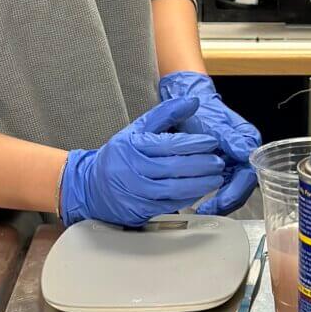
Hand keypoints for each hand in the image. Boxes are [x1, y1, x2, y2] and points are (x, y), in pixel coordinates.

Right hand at [59, 97, 226, 227]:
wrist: (92, 187)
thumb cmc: (119, 156)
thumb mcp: (137, 129)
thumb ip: (165, 114)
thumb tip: (192, 101)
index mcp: (134, 146)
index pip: (169, 144)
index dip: (193, 143)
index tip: (211, 142)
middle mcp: (135, 169)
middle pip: (174, 168)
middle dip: (201, 165)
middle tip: (218, 161)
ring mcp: (138, 192)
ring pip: (174, 189)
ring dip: (199, 184)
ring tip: (216, 177)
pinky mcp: (141, 210)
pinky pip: (169, 205)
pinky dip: (188, 198)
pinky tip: (200, 191)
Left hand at [159, 72, 260, 214]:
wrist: (189, 104)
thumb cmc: (203, 111)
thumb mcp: (214, 124)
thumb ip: (229, 138)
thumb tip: (245, 152)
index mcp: (248, 141)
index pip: (248, 173)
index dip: (235, 191)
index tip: (220, 202)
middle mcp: (245, 152)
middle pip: (243, 185)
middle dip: (227, 201)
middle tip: (209, 210)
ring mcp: (235, 160)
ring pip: (235, 188)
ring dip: (222, 202)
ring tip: (205, 211)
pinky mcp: (224, 166)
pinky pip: (224, 186)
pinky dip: (216, 196)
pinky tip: (204, 204)